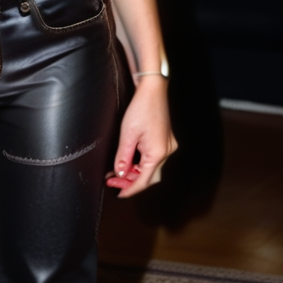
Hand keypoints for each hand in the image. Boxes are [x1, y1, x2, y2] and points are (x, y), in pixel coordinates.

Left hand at [106, 75, 176, 197]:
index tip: (118, 193)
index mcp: (157, 153)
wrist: (153, 90)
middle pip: (149, 176)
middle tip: (114, 181)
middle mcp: (166, 152)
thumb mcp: (127, 134)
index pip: (143, 180)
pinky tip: (130, 161)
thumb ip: (123, 157)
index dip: (130, 189)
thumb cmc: (141, 108)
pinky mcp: (166, 141)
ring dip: (136, 172)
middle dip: (131, 181)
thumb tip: (121, 174)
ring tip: (118, 172)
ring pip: (152, 168)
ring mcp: (168, 146)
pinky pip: (154, 158)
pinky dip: (142, 163)